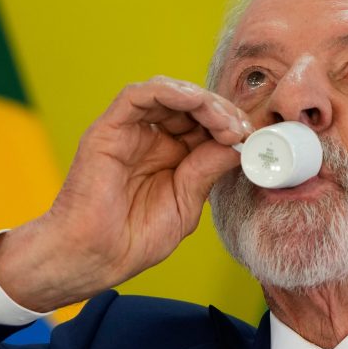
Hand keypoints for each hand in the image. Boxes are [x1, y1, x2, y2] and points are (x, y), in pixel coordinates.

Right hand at [0, 76, 251, 310]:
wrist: (96, 257)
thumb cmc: (134, 239)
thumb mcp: (185, 203)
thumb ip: (207, 170)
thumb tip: (238, 144)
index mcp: (169, 156)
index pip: (204, 124)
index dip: (230, 124)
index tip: (251, 137)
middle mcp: (150, 139)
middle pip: (190, 105)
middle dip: (221, 110)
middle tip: (241, 128)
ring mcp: (129, 132)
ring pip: (168, 93)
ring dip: (201, 100)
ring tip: (223, 120)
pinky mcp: (108, 129)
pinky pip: (137, 95)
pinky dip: (168, 91)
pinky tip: (193, 101)